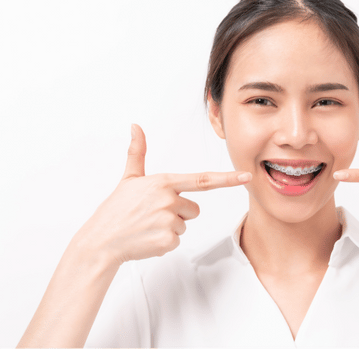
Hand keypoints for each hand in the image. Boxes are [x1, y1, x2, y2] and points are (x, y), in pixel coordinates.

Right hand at [73, 124, 251, 265]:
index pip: (203, 180)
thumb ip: (138, 152)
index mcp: (163, 182)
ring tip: (148, 226)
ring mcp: (169, 221)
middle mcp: (169, 200)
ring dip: (171, 228)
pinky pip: (178, 240)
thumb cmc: (116, 209)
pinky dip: (165, 242)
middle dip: (178, 213)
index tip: (246, 176)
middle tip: (153, 215)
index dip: (227, 179)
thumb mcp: (129, 178)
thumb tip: (135, 127)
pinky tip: (148, 238)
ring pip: (185, 225)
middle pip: (194, 209)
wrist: (100, 240)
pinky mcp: (168, 240)